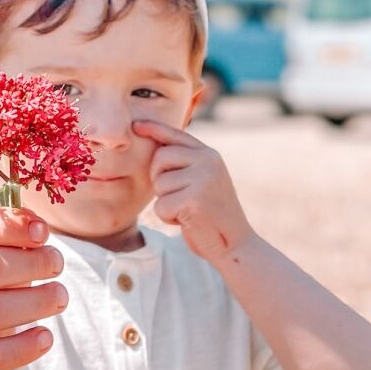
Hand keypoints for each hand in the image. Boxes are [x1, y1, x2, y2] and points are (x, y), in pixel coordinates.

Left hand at [132, 119, 256, 267]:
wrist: (235, 244)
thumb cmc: (212, 214)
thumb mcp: (203, 180)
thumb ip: (185, 163)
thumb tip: (155, 148)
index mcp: (209, 155)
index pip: (175, 135)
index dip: (153, 129)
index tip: (135, 126)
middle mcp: (208, 162)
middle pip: (159, 158)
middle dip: (159, 179)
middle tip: (178, 196)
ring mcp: (202, 179)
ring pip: (159, 184)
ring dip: (166, 201)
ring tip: (187, 209)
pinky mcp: (194, 200)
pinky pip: (161, 205)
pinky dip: (168, 217)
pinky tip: (187, 221)